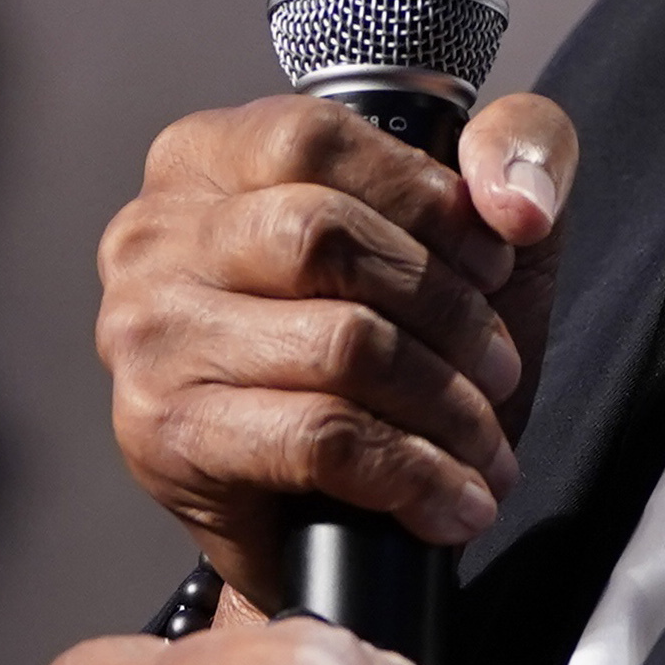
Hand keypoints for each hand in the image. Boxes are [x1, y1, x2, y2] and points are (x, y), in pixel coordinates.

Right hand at [94, 91, 579, 588]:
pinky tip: (451, 498)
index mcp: (204, 158)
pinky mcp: (163, 435)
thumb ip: (514, 147)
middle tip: (499, 368)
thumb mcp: (463, 222)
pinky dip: (412, 473)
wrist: (316, 524)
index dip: (423, 200)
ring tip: (484, 441)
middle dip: (444, 312)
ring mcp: (149, 336)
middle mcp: (153, 237)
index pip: (313, 139)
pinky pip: (319, 438)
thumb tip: (515, 201)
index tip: (492, 265)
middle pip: (323, 237)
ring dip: (443, 404)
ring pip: (336, 343)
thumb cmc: (385, 346)